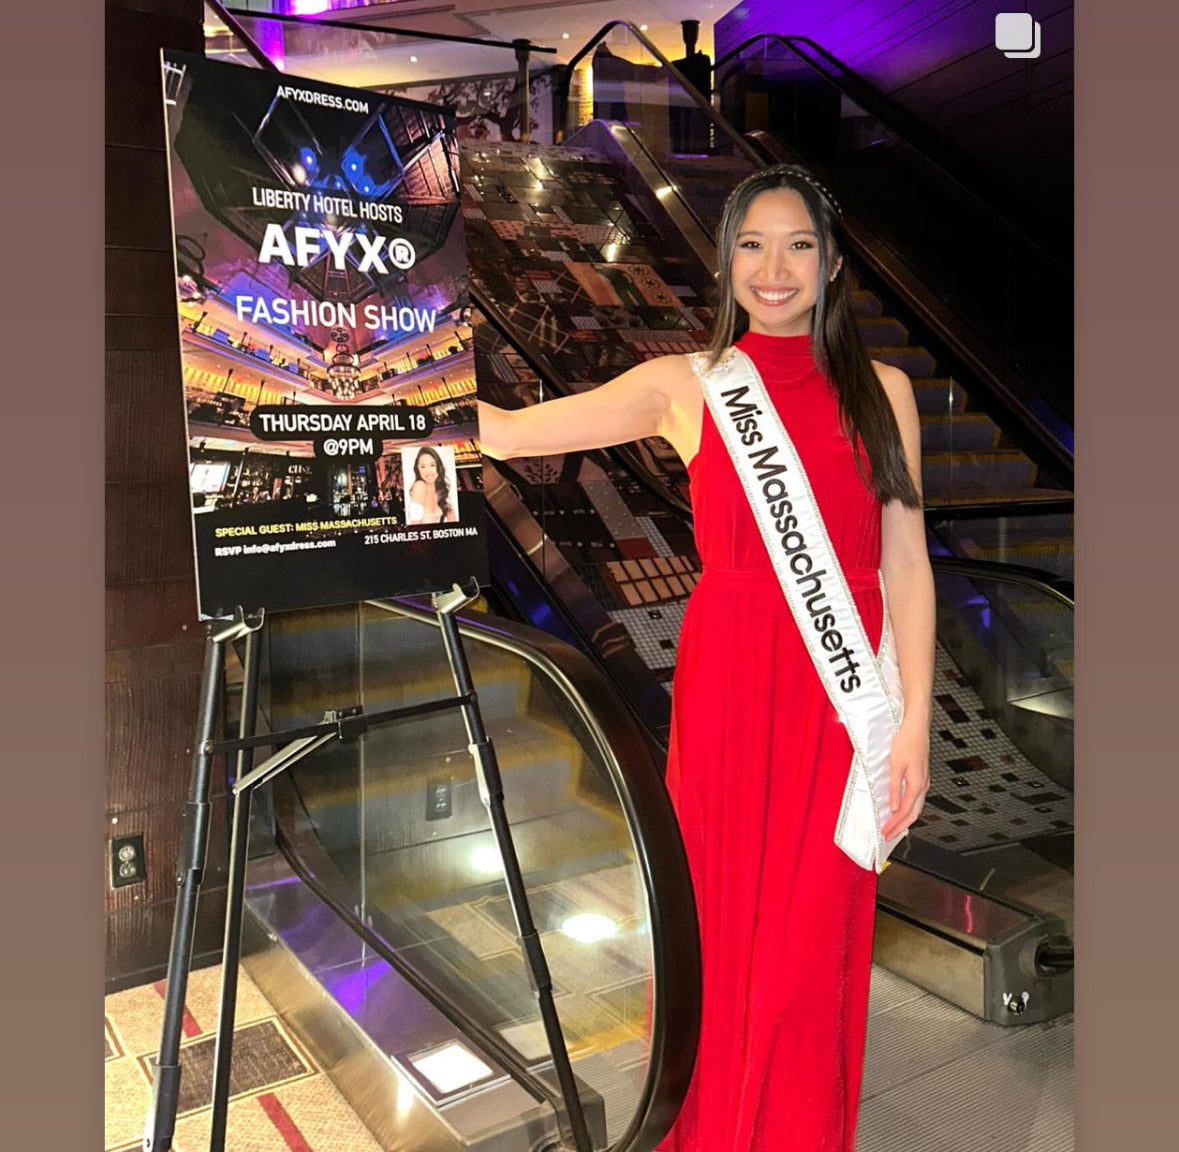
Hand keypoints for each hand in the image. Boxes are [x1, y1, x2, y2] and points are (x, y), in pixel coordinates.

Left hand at [881, 716, 929, 840]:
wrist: (917, 728)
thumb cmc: (907, 742)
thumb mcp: (895, 765)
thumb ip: (894, 787)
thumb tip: (893, 806)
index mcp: (917, 784)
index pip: (905, 812)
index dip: (894, 824)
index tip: (886, 833)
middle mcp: (923, 786)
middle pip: (913, 814)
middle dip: (900, 827)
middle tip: (889, 836)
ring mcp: (924, 782)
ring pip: (916, 808)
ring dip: (905, 820)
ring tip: (894, 827)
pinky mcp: (921, 778)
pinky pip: (916, 800)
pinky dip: (908, 809)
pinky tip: (901, 810)